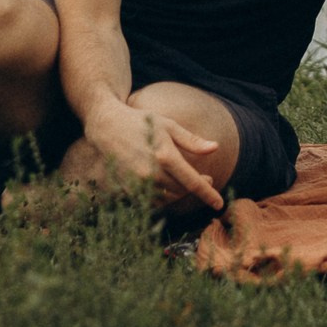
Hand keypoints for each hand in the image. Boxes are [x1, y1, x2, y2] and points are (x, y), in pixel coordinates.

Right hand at [82, 98, 225, 212]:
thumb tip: (215, 148)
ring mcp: (137, 183)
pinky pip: (150, 200)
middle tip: (203, 179)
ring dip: (178, 194)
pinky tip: (164, 185)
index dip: (208, 194)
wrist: (106, 126)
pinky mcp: (126, 189)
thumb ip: (192, 140)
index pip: (193, 182)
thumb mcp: (169, 125)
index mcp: (166, 157)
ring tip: (182, 180)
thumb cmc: (140, 122)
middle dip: (194, 188)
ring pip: (167, 199)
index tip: (219, 204)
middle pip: (181, 192)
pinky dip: (161, 197)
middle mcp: (152, 173)